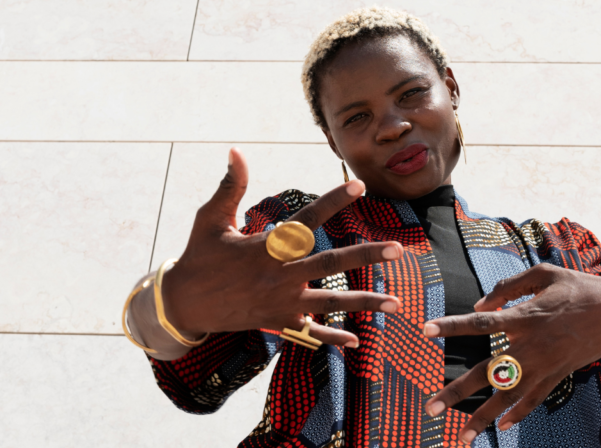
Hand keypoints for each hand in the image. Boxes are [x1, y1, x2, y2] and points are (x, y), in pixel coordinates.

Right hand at [160, 148, 402, 347]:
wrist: (183, 304)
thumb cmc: (198, 257)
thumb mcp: (210, 219)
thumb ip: (231, 187)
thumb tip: (235, 151)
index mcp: (266, 246)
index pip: (307, 218)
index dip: (333, 201)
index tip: (360, 186)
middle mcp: (278, 274)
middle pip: (330, 263)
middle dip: (365, 255)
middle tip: (396, 248)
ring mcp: (281, 302)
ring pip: (330, 301)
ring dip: (364, 302)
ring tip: (396, 303)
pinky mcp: (278, 322)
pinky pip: (310, 332)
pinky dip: (332, 336)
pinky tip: (356, 340)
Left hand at [422, 263, 600, 443]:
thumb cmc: (580, 287)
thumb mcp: (544, 274)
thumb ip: (508, 287)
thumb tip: (478, 307)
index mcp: (526, 315)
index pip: (480, 324)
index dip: (452, 326)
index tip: (425, 329)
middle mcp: (532, 345)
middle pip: (487, 372)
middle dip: (457, 392)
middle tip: (429, 407)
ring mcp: (546, 365)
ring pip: (508, 397)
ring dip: (483, 418)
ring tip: (461, 437)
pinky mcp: (558, 375)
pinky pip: (535, 400)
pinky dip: (518, 414)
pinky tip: (501, 426)